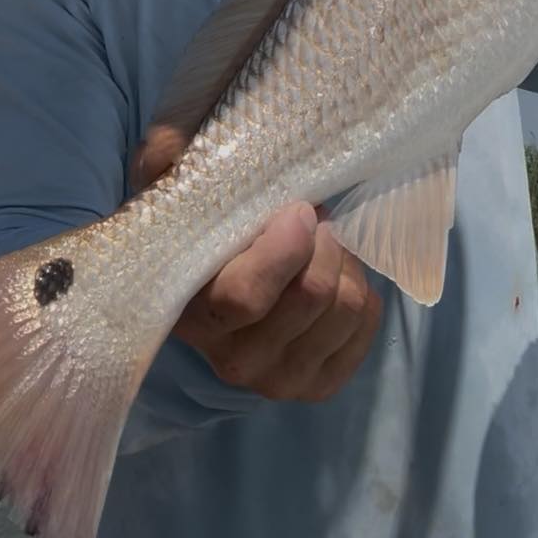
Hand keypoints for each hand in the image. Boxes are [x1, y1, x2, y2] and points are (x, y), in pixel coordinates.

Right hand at [131, 132, 381, 402]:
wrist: (228, 271)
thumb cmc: (206, 220)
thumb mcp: (181, 181)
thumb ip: (169, 157)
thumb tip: (171, 155)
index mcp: (192, 313)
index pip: (245, 296)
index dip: (285, 248)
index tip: (299, 208)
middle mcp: (234, 360)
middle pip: (312, 296)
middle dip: (323, 242)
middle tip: (310, 217)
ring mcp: (279, 379)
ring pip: (347, 307)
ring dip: (343, 262)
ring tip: (320, 244)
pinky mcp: (320, 383)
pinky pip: (368, 324)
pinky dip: (361, 286)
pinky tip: (334, 273)